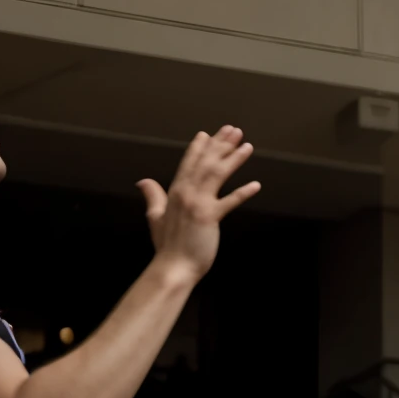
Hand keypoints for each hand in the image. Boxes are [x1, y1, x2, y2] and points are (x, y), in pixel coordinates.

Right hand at [138, 126, 259, 285]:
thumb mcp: (155, 217)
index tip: (208, 133)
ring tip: (247, 145)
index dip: (199, 147)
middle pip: (205, 163)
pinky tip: (256, 185)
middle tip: (234, 130)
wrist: (172, 267)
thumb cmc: (167, 245)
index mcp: (175, 192)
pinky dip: (243, 193)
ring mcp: (198, 204)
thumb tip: (143, 181)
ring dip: (233, 159)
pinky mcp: (210, 217)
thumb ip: (153, 196)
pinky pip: (229, 202)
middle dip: (220, 145)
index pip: (188, 163)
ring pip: (217, 174)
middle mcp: (186, 193)